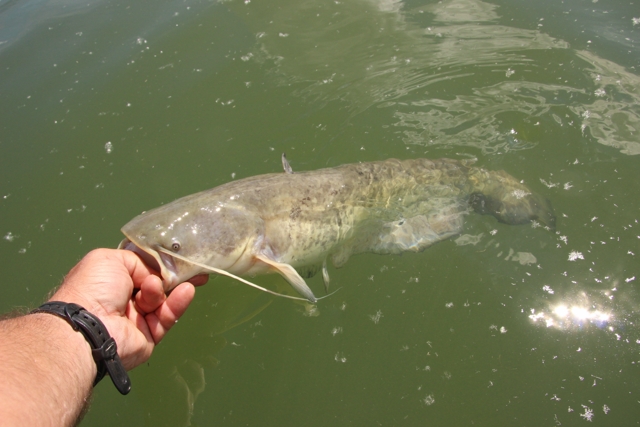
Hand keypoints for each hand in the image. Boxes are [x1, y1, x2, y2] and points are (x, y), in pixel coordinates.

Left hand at [50, 248, 207, 369]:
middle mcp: (123, 299)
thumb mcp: (112, 259)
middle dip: (173, 276)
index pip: (141, 269)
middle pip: (156, 285)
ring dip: (173, 289)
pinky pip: (167, 318)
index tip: (178, 257)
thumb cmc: (94, 288)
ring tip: (185, 282)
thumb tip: (155, 276)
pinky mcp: (148, 335)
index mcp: (111, 280)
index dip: (159, 264)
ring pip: (163, 301)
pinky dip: (177, 304)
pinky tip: (186, 292)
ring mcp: (136, 318)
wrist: (90, 327)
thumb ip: (139, 261)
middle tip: (194, 268)